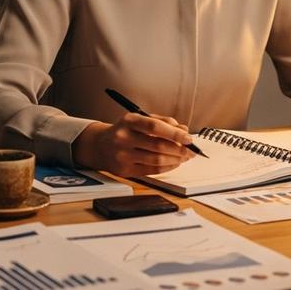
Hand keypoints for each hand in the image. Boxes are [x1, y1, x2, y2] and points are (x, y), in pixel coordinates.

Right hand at [73, 113, 193, 177]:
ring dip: (175, 159)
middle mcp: (123, 138)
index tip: (188, 138)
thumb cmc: (125, 130)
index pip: (154, 126)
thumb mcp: (140, 119)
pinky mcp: (124, 170)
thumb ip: (162, 122)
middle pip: (158, 145)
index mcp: (129, 121)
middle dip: (179, 149)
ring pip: (156, 160)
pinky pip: (151, 170)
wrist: (99, 145)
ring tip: (184, 157)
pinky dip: (167, 167)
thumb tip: (183, 129)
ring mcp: (122, 155)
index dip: (174, 133)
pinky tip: (174, 163)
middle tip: (191, 150)